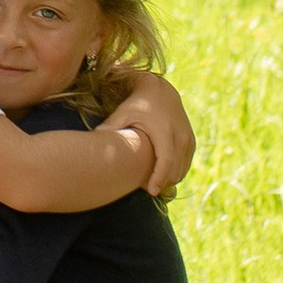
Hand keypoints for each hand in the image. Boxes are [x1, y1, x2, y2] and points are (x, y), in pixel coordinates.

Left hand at [116, 72, 195, 195]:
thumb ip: (111, 127)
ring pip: (182, 170)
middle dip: (161, 183)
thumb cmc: (138, 104)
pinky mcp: (191, 142)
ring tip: (150, 184)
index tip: (151, 191)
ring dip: (168, 180)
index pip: (166, 161)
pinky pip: (185, 164)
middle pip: (175, 170)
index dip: (159, 178)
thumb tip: (92, 141)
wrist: (160, 91)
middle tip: (143, 189)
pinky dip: (175, 173)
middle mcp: (180, 136)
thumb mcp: (123, 113)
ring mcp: (188, 139)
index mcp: (164, 131)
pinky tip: (161, 176)